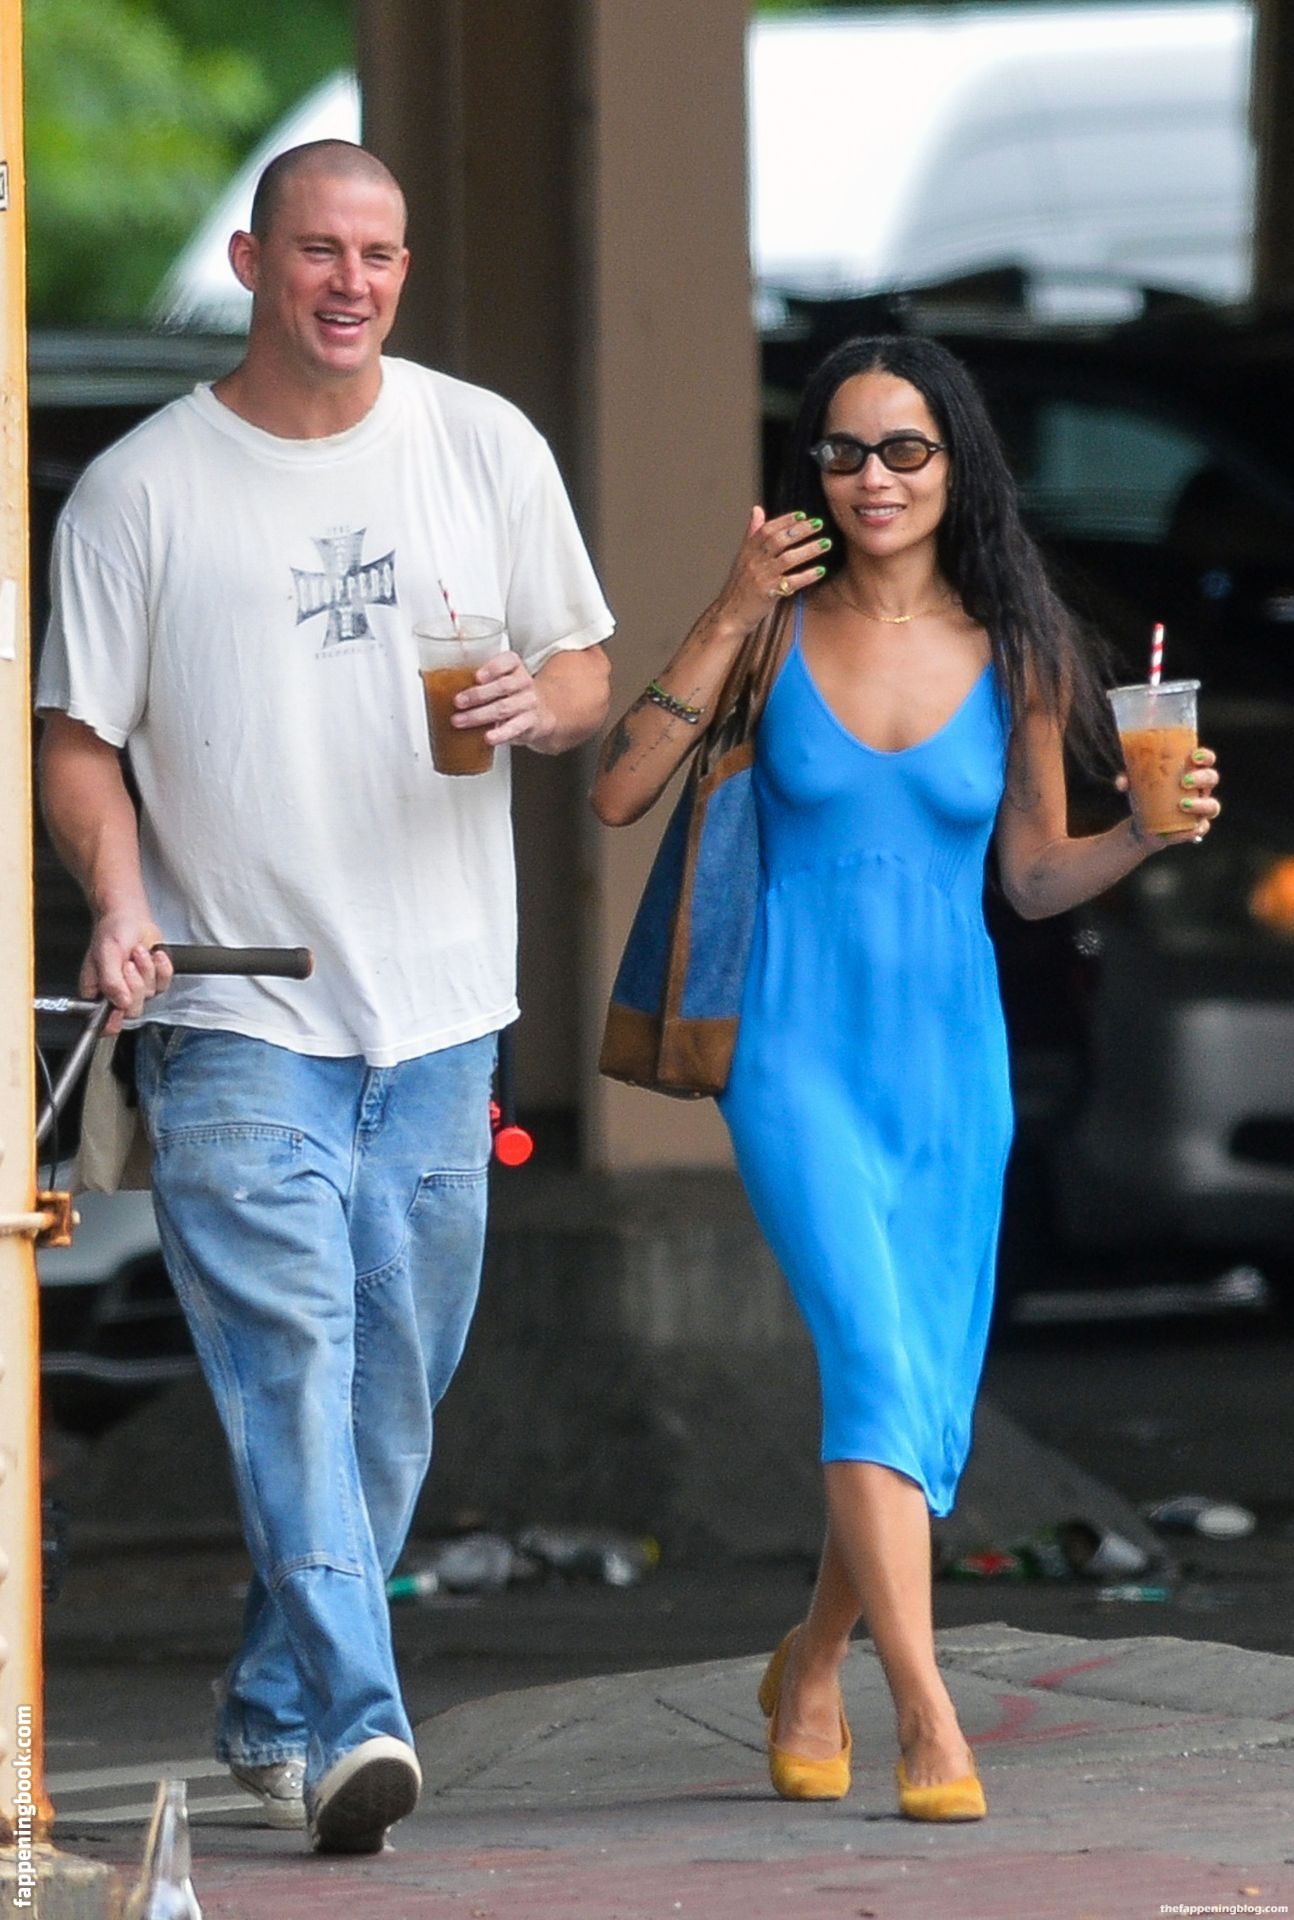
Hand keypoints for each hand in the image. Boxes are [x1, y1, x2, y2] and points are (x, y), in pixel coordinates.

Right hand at [81, 909, 173, 1034]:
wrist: (129, 917)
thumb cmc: (112, 932)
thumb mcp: (106, 954)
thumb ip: (111, 981)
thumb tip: (121, 1003)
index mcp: (97, 993)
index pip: (105, 1021)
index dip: (115, 1018)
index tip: (121, 1003)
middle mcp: (117, 994)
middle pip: (133, 1010)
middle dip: (134, 984)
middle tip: (128, 964)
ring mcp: (137, 989)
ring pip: (150, 994)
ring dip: (146, 969)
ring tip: (137, 952)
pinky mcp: (154, 981)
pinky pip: (165, 983)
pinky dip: (161, 966)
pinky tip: (152, 954)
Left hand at [451, 650, 552, 748]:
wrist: (538, 713)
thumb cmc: (508, 694)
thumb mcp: (497, 678)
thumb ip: (475, 678)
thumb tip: (435, 682)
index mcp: (514, 666)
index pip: (508, 661)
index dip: (493, 668)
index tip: (477, 676)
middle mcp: (523, 682)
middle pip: (503, 686)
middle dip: (477, 694)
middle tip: (457, 702)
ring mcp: (528, 703)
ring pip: (504, 708)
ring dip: (479, 715)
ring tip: (460, 721)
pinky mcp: (529, 722)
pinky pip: (514, 728)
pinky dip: (500, 733)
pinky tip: (488, 737)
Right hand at [712, 505, 832, 634]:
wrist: (728, 615)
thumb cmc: (739, 588)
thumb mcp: (743, 558)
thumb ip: (752, 534)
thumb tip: (757, 509)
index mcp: (748, 551)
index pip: (767, 529)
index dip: (785, 520)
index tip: (802, 515)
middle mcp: (753, 562)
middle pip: (779, 540)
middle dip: (801, 530)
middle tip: (819, 524)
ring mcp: (760, 578)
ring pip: (788, 559)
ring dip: (809, 550)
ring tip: (826, 544)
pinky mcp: (767, 594)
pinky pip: (791, 582)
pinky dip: (807, 576)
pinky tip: (820, 571)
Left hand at [1118, 746, 1220, 851]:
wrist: (1144, 823)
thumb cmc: (1146, 795)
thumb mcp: (1136, 784)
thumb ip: (1127, 779)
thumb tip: (1121, 781)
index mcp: (1191, 772)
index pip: (1206, 760)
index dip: (1205, 756)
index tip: (1194, 756)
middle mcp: (1200, 789)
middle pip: (1212, 778)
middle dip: (1202, 778)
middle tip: (1184, 781)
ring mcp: (1201, 809)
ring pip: (1212, 805)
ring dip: (1201, 804)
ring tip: (1182, 804)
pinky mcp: (1196, 827)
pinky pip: (1203, 828)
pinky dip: (1197, 828)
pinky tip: (1190, 828)